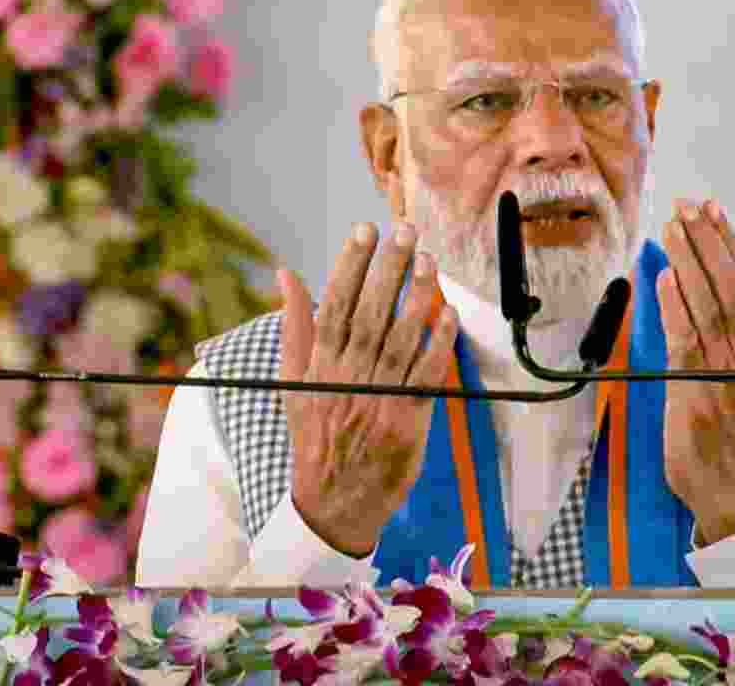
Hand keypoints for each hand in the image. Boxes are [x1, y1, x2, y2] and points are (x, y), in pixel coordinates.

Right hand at [278, 222, 459, 556]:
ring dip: (416, 297)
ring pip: (400, 340)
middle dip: (387, 269)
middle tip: (404, 231)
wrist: (333, 503)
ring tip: (428, 262)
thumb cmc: (315, 438)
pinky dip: (438, 344)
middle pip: (370, 314)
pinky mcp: (407, 421)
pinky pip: (426, 376)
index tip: (364, 230)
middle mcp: (347, 377)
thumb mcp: (292, 382)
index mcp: (319, 366)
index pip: (335, 304)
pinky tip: (448, 314)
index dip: (350, 265)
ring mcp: (378, 399)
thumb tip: (286, 274)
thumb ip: (294, 326)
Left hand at [657, 198, 734, 545]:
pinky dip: (676, 305)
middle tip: (686, 204)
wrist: (732, 490)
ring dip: (690, 262)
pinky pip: (686, 340)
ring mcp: (723, 374)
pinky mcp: (695, 392)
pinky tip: (665, 277)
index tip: (711, 207)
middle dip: (707, 241)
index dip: (729, 241)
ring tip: (672, 227)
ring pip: (710, 305)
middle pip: (729, 285)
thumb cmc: (732, 427)